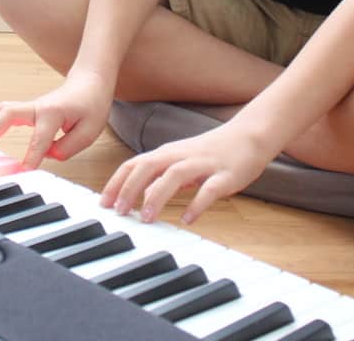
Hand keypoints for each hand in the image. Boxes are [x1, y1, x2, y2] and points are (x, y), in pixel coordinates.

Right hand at [0, 69, 114, 168]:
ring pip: (1, 111)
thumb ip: (68, 147)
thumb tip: (48, 156)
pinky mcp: (28, 109)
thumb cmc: (91, 103)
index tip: (22, 172)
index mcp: (54, 112)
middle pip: (7, 114)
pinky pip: (5, 114)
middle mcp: (38, 107)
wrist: (90, 82)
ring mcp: (31, 106)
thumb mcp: (89, 130)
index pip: (39, 139)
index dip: (30, 157)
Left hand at [99, 123, 274, 224]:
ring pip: (174, 175)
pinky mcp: (225, 175)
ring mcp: (203, 164)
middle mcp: (181, 155)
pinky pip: (209, 189)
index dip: (117, 183)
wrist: (250, 135)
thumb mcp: (181, 162)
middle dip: (130, 188)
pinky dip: (196, 204)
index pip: (134, 164)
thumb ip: (161, 176)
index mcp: (167, 153)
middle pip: (148, 166)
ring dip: (157, 195)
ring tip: (147, 218)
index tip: (104, 204)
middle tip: (120, 213)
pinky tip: (187, 218)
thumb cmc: (212, 151)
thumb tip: (138, 195)